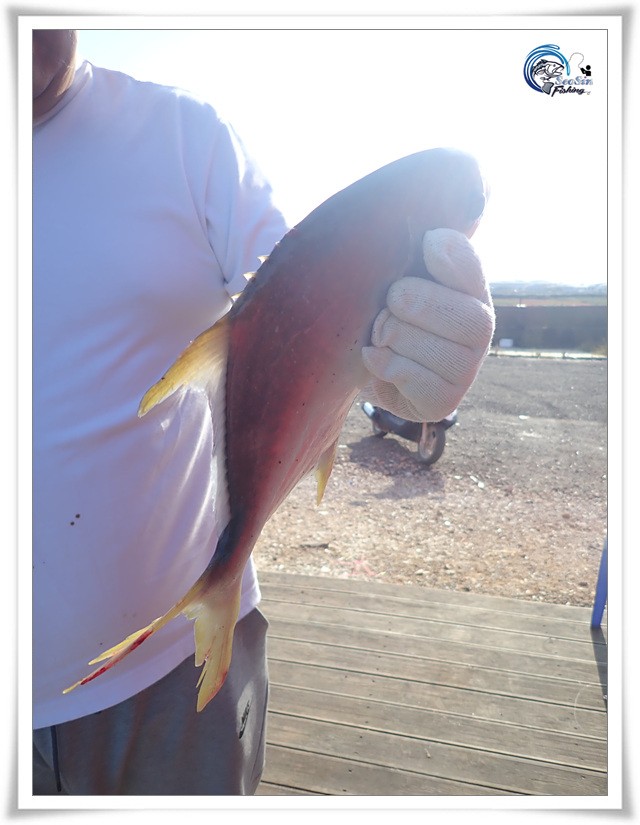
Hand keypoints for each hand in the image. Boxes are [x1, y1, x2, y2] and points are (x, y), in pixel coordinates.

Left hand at [361, 228, 494, 421]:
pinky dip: (381, 362)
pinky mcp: (442, 401)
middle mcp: (480, 331)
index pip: (475, 269)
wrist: (376, 370)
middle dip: (411, 302)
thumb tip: (431, 232)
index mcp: (472, 291)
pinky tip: (373, 356)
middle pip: (462, 316)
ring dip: (389, 335)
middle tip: (388, 302)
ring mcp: (465, 371)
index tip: (427, 242)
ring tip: (379, 333)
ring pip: (425, 345)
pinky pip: (408, 375)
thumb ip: (414, 250)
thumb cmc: (389, 312)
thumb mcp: (400, 274)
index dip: (455, 256)